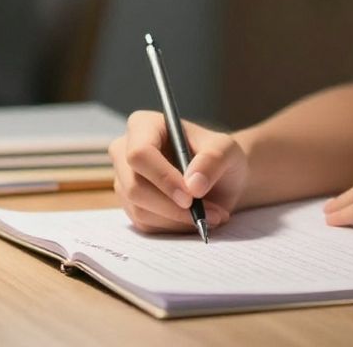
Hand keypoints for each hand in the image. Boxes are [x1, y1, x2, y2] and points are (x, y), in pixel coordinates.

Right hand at [108, 111, 248, 233]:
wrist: (221, 179)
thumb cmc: (219, 157)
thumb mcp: (227, 150)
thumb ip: (213, 161)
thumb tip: (193, 185)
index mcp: (144, 125)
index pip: (140, 153)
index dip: (162, 177)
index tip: (190, 197)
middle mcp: (125, 151)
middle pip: (134, 186)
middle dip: (172, 206)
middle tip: (208, 214)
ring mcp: (125, 180)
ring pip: (140, 209)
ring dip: (178, 219)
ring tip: (213, 215)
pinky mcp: (131, 205)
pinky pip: (146, 224)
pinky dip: (174, 226)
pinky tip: (197, 218)